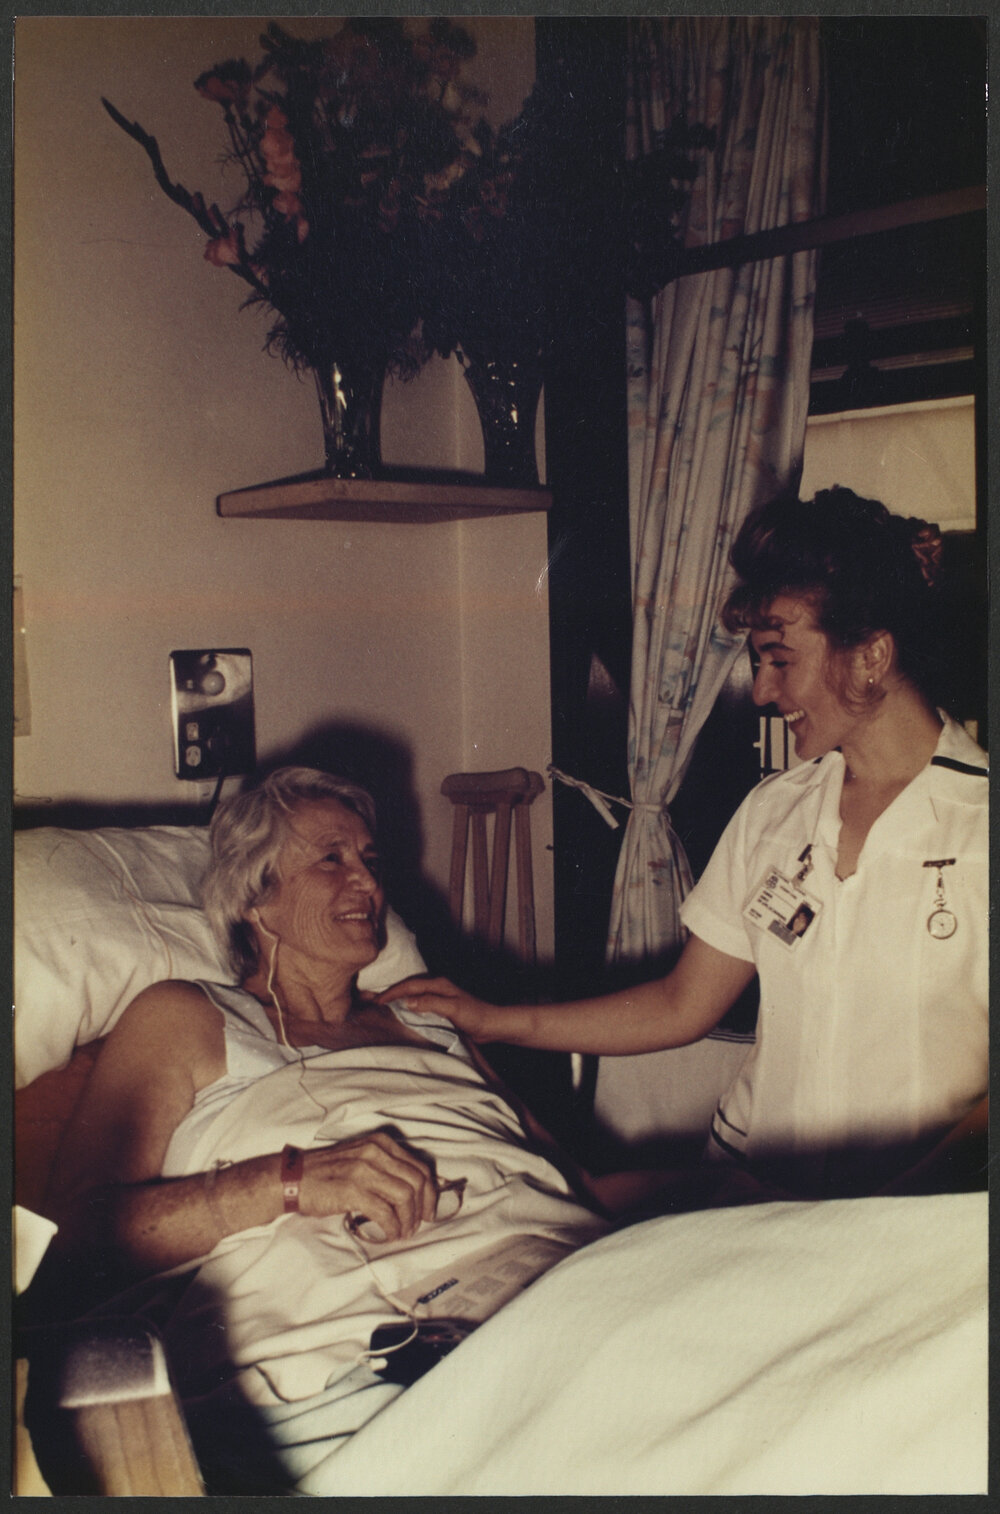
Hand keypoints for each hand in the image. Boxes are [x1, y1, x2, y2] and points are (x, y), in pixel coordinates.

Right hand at [298, 1132, 437, 1241]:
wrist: (290, 1178)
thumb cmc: (325, 1173)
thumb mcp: (360, 1160)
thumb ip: (385, 1169)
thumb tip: (413, 1193)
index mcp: (381, 1143)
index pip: (419, 1167)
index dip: (430, 1192)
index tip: (429, 1211)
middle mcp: (375, 1152)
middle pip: (417, 1181)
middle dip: (423, 1208)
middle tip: (417, 1226)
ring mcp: (364, 1169)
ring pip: (405, 1197)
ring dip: (408, 1220)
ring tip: (402, 1232)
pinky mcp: (352, 1189)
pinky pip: (385, 1212)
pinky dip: (392, 1227)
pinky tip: (389, 1235)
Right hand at [378, 975, 499, 1042]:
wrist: (492, 1024)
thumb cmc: (475, 1016)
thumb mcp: (453, 1009)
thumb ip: (431, 1003)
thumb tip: (407, 1001)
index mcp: (438, 983)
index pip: (409, 985)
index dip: (392, 992)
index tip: (377, 1001)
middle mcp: (437, 986)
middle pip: (408, 985)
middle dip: (390, 991)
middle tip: (373, 1000)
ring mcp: (439, 995)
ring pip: (412, 992)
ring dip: (397, 996)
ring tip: (382, 1003)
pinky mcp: (441, 1004)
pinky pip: (418, 1000)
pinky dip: (406, 1003)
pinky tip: (401, 1010)